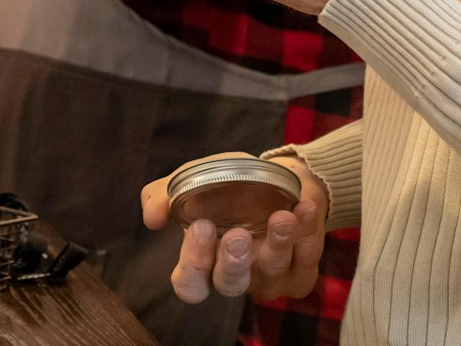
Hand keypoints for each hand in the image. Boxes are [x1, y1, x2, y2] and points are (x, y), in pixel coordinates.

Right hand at [141, 154, 329, 303]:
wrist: (278, 175)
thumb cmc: (229, 185)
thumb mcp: (193, 179)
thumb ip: (164, 195)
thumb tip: (152, 217)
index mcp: (205, 260)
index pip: (190, 285)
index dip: (193, 265)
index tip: (200, 227)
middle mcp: (235, 273)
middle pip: (229, 285)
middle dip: (233, 262)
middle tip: (237, 235)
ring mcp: (268, 276)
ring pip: (271, 272)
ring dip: (277, 244)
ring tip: (281, 216)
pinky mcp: (300, 272)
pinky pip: (306, 262)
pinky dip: (307, 234)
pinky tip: (304, 208)